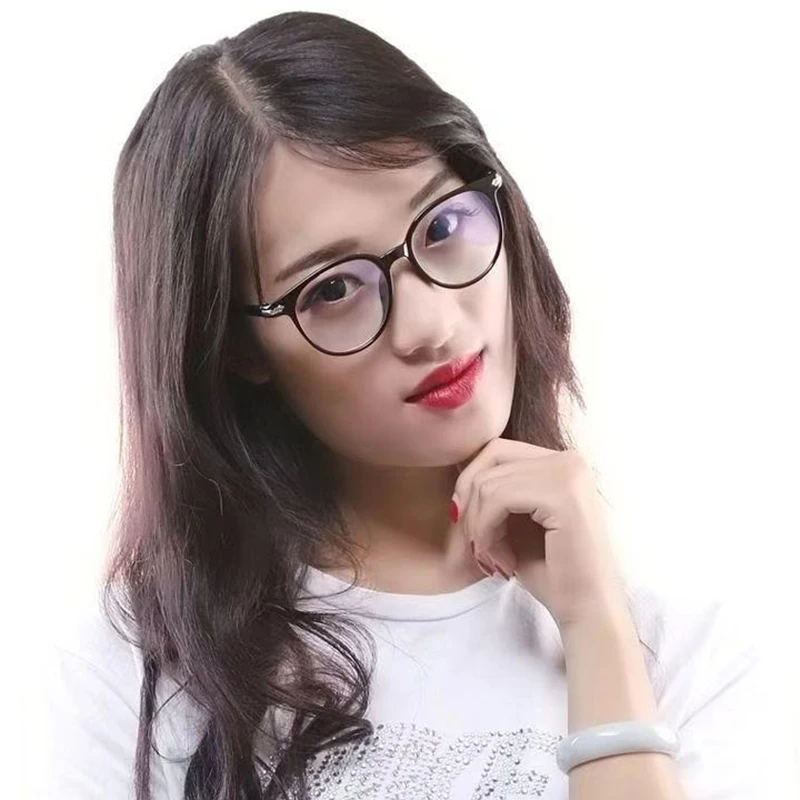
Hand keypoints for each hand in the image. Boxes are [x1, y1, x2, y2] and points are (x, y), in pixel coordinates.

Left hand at [452, 437, 626, 629]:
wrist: (587, 611)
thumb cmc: (551, 572)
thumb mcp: (514, 521)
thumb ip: (494, 490)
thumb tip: (455, 463)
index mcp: (561, 462)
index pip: (496, 450)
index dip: (470, 483)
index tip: (469, 526)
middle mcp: (569, 459)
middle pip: (490, 456)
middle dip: (470, 501)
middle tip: (474, 543)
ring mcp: (569, 473)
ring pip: (488, 482)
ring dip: (478, 525)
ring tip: (493, 557)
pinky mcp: (563, 494)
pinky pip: (497, 498)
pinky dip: (486, 530)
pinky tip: (500, 558)